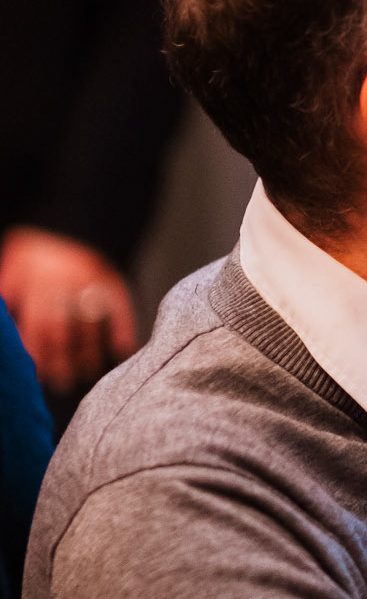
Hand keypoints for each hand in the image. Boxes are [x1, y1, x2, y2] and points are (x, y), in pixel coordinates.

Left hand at [0, 227, 137, 394]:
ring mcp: (91, 282)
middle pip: (61, 330)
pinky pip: (121, 308)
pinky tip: (123, 350)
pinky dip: (123, 329)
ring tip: (88, 372)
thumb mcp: (16, 264)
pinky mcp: (114, 280)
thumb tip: (4, 317)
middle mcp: (64, 283)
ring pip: (89, 324)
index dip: (37, 351)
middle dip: (60, 360)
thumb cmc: (39, 246)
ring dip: (89, 352)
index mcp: (37, 280)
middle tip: (61, 382)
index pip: (36, 324)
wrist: (75, 215)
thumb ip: (9, 290)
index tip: (37, 372)